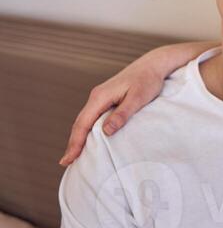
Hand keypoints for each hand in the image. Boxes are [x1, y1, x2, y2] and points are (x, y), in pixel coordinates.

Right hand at [59, 49, 167, 164]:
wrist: (153, 65)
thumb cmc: (148, 81)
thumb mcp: (138, 98)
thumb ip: (122, 114)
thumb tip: (106, 131)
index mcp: (100, 97)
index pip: (82, 123)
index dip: (75, 143)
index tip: (67, 159)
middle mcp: (96, 96)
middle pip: (80, 123)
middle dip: (73, 143)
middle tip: (66, 162)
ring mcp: (100, 97)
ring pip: (85, 120)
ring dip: (78, 137)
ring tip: (74, 155)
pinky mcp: (106, 99)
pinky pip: (92, 117)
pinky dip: (87, 130)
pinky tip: (88, 139)